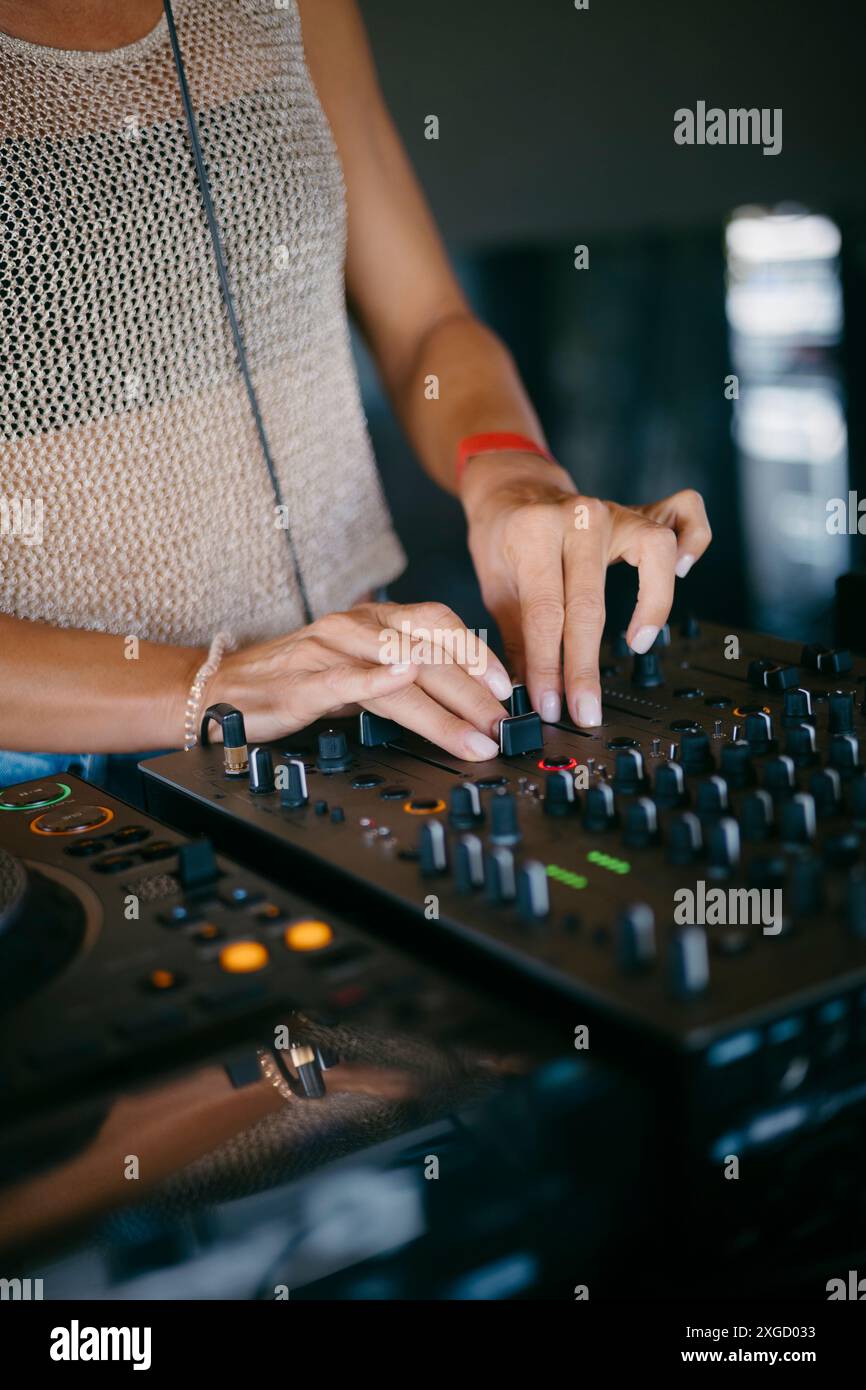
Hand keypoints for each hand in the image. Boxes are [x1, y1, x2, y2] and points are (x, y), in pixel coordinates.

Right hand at [212, 601, 512, 759]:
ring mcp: (328, 651)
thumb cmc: (296, 679)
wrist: (222, 689)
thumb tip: (465, 696)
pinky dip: (376, 678)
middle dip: (473, 693)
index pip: (439, 623)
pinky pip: (344, 678)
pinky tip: (404, 682)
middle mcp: (355, 626)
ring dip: (443, 704)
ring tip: (475, 733)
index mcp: (374, 620)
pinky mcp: (301, 682)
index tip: (509, 688)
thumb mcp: (360, 670)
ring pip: (398, 668)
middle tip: (504, 725)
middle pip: (429, 652)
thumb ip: (405, 676)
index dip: (477, 653)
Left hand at [461, 454, 711, 726]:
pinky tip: (683, 571)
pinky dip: (695, 539)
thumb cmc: (503, 537)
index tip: (551, 705)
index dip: (548, 667)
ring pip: (654, 550)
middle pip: (590, 601)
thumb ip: (517, 640)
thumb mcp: (496, 587)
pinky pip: (685, 514)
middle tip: (586, 707)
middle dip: (586, 664)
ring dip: (652, 602)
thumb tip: (528, 696)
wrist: (511, 486)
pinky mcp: (640, 511)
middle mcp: (579, 517)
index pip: (544, 612)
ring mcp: (615, 510)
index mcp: (532, 532)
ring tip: (639, 642)